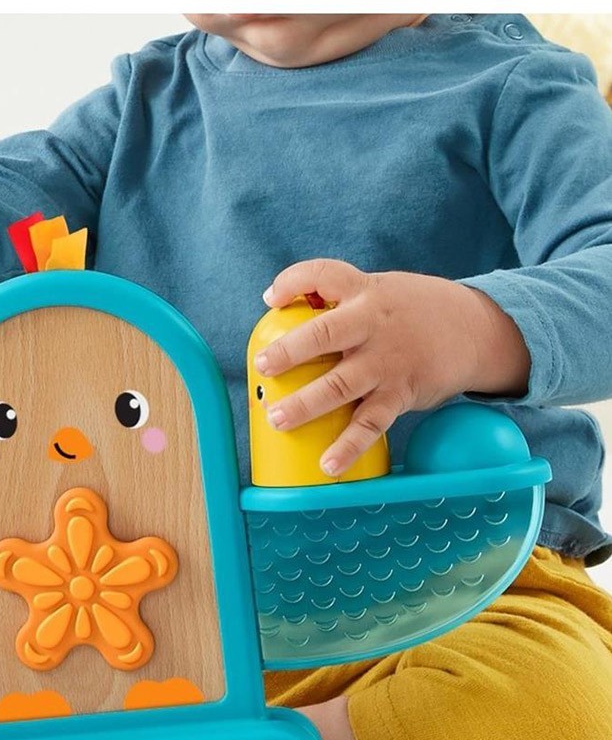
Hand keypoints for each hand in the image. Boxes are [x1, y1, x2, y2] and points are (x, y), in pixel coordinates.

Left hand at [255, 259, 530, 475]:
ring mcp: (387, 361)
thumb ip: (342, 306)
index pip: (325, 274)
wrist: (476, 330)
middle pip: (326, 333)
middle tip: (264, 365)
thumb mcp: (381, 293)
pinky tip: (328, 465)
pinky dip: (348, 446)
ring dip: (306, 404)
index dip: (294, 281)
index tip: (271, 298)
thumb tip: (287, 333)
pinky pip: (371, 423)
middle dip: (291, 350)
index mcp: (365, 292)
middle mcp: (374, 324)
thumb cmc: (411, 313)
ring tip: (278, 419)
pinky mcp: (401, 393)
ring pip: (341, 384)